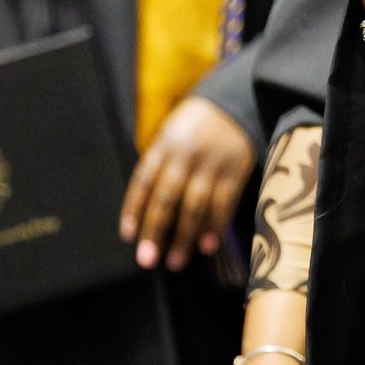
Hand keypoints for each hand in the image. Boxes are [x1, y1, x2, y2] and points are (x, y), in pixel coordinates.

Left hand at [120, 95, 256, 269]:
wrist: (233, 103)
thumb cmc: (193, 127)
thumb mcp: (168, 136)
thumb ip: (158, 167)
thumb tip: (143, 211)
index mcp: (163, 145)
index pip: (143, 181)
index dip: (134, 209)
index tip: (128, 236)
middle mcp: (185, 155)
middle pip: (167, 198)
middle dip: (156, 230)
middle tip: (148, 260)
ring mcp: (212, 163)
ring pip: (195, 205)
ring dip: (185, 236)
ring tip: (176, 261)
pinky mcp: (236, 170)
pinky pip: (224, 202)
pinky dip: (215, 225)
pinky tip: (207, 245)